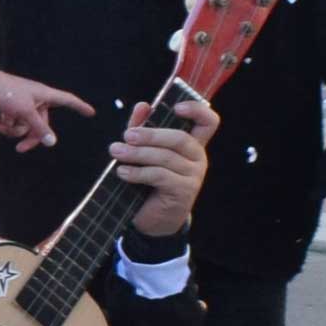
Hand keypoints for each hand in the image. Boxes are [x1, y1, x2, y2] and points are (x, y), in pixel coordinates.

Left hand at [0, 62, 80, 152]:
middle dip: (29, 135)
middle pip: (42, 123)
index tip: (91, 112)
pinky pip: (14, 122)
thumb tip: (52, 142)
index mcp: (44, 95)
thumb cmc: (5, 91)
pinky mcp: (10, 107)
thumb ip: (39, 128)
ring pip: (25, 125)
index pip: (68, 100)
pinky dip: (5, 124)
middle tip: (19, 149)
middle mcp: (36, 99)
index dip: (79, 106)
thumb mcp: (24, 112)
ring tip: (1, 124)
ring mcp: (23, 104)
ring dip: (12, 129)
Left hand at [108, 92, 211, 238]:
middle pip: (180, 138)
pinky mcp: (184, 191)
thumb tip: (142, 105)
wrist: (154, 219)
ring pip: (165, 158)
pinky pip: (159, 176)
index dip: (197, 110)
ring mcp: (194, 176)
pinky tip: (123, 172)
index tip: (175, 107)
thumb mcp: (145, 151)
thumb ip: (143, 129)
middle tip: (126, 136)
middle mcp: (198, 158)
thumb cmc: (150, 181)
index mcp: (192, 144)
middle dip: (150, 135)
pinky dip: (138, 172)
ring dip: (137, 154)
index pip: (209, 122)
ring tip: (116, 152)